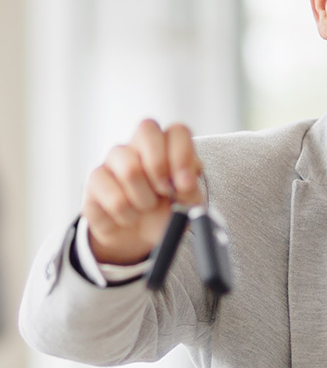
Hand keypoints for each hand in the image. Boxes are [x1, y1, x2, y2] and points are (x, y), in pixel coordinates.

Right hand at [82, 120, 203, 264]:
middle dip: (160, 167)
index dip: (183, 155)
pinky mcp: (95, 181)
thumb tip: (184, 182)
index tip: (185, 185)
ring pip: (130, 168)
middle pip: (147, 129)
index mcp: (166, 146)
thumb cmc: (164, 213)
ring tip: (145, 207)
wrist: (137, 238)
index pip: (177, 130)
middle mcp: (137, 146)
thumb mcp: (187, 205)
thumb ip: (190, 190)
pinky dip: (127, 216)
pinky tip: (128, 217)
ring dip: (144, 199)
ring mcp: (112, 160)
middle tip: (165, 192)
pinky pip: (114, 198)